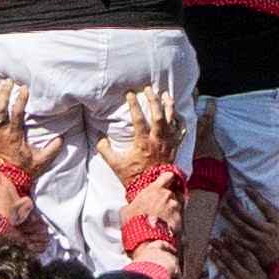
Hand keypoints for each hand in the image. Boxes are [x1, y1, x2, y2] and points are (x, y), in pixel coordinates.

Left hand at [0, 82, 63, 187]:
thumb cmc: (20, 170)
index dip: (19, 99)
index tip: (24, 88)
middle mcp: (1, 132)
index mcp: (14, 136)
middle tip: (9, 81)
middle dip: (3, 92)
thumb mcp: (39, 162)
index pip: (16, 113)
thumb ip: (51, 150)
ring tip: (1, 84)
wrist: (1, 180)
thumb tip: (62, 139)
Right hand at [104, 82, 181, 198]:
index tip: (130, 93)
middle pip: (157, 114)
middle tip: (148, 89)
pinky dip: (179, 121)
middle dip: (153, 99)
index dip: (134, 104)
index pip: (138, 118)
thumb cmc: (134, 177)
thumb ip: (105, 151)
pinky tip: (177, 114)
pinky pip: (180, 131)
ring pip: (171, 119)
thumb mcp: (116, 165)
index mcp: (143, 142)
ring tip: (165, 94)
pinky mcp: (175, 147)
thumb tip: (99, 138)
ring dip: (168, 105)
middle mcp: (157, 139)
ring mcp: (168, 143)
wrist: (152, 189)